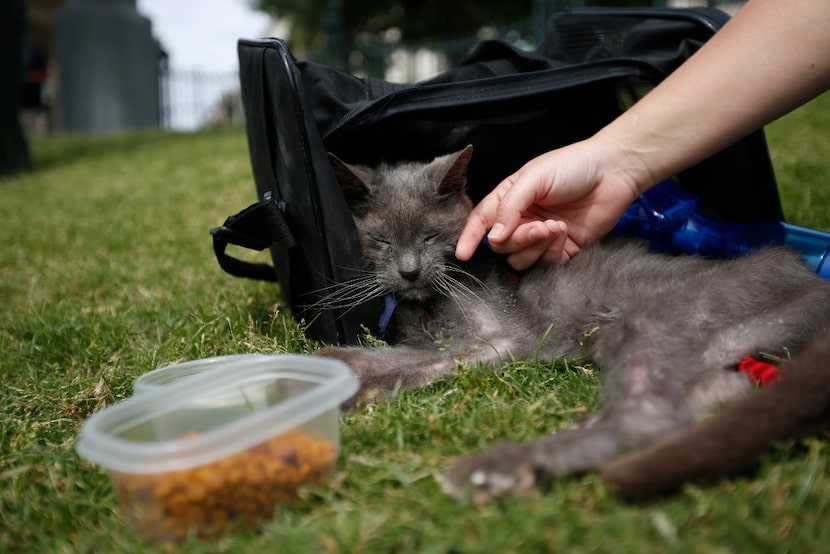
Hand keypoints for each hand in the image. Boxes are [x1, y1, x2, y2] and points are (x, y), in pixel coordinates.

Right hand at [455, 139, 642, 268]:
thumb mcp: (533, 178)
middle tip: (538, 226)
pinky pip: (545, 264)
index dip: (469, 238)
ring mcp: (540, 237)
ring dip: (535, 246)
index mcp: (509, 199)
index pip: (481, 222)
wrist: (613, 172)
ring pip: (520, 259)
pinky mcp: (561, 250)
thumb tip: (493, 237)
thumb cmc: (572, 166)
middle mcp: (521, 220)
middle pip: (501, 246)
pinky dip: (552, 251)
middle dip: (517, 239)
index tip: (462, 254)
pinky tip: (564, 232)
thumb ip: (509, 206)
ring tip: (555, 226)